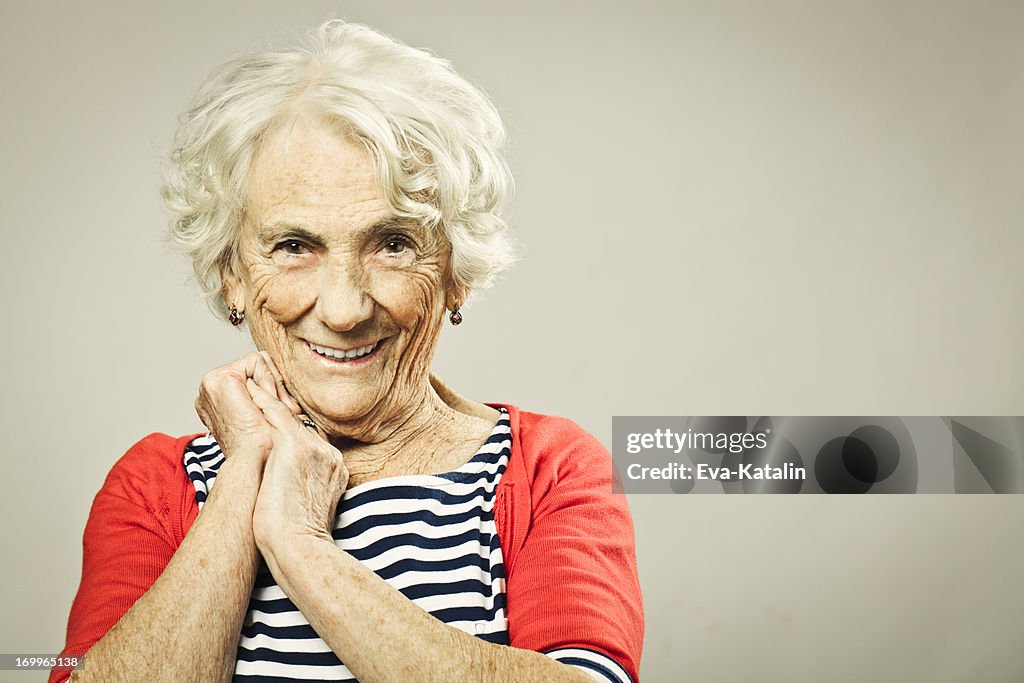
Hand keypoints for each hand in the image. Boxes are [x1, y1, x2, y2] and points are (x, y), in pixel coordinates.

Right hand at [194, 351, 301, 462]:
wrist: (252, 459)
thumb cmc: (261, 445)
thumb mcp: (260, 414)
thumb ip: (261, 396)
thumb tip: (278, 385)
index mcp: (215, 397)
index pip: (251, 372)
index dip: (272, 386)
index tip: (280, 408)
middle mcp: (209, 388)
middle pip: (255, 364)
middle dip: (275, 384)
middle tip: (285, 408)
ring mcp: (212, 382)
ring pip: (258, 361)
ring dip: (274, 384)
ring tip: (275, 408)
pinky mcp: (222, 379)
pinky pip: (257, 361)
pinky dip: (269, 380)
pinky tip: (266, 402)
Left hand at [246, 380, 348, 559]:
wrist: (297, 546)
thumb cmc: (295, 538)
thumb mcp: (308, 508)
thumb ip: (304, 489)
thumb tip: (287, 488)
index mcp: (334, 468)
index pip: (313, 441)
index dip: (295, 431)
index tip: (279, 423)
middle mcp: (328, 454)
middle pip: (303, 425)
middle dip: (282, 413)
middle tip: (262, 394)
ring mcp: (313, 447)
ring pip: (288, 415)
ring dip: (269, 400)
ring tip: (253, 386)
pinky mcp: (294, 445)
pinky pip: (275, 413)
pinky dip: (262, 400)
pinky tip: (250, 389)